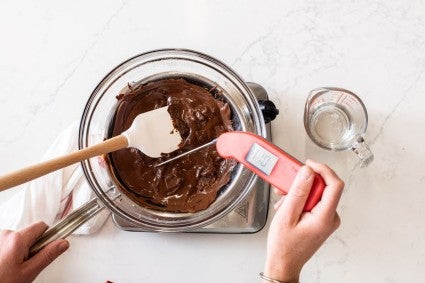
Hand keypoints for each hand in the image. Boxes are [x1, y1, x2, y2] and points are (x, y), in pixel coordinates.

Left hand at [0, 222, 68, 282]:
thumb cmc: (2, 282)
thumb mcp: (29, 272)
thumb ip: (47, 255)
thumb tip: (63, 243)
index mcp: (17, 239)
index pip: (42, 226)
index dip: (48, 237)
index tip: (48, 247)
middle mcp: (5, 234)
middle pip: (30, 233)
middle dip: (32, 246)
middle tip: (27, 263)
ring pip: (18, 239)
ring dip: (19, 249)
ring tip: (13, 266)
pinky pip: (7, 242)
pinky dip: (9, 251)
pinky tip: (5, 264)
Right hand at [263, 160, 343, 282]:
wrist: (284, 264)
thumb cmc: (284, 246)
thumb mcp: (286, 215)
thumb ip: (298, 192)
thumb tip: (308, 172)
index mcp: (325, 217)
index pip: (334, 185)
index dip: (323, 170)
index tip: (309, 164)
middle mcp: (330, 218)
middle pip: (323, 188)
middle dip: (302, 184)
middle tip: (286, 185)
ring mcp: (326, 220)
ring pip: (316, 194)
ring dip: (298, 193)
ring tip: (283, 201)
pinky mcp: (321, 220)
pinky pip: (313, 202)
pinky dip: (300, 200)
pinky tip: (288, 207)